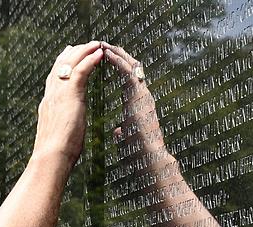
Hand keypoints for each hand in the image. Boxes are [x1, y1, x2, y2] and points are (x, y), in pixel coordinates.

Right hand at [31, 41, 103, 165]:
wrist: (51, 157)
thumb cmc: (57, 154)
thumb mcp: (59, 134)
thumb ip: (64, 124)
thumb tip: (68, 127)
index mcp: (48, 104)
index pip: (54, 77)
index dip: (62, 63)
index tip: (70, 53)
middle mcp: (51, 95)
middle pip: (60, 65)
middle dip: (73, 53)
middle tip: (86, 44)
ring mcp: (58, 93)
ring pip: (70, 64)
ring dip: (84, 51)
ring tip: (97, 45)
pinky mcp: (69, 95)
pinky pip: (81, 71)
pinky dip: (90, 60)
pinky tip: (100, 54)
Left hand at [102, 43, 169, 162]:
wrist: (149, 158)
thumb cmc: (139, 152)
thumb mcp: (128, 138)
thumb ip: (123, 131)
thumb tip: (117, 131)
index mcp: (138, 103)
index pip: (129, 79)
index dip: (119, 66)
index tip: (106, 58)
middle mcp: (143, 95)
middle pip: (131, 67)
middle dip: (118, 55)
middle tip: (104, 45)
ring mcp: (143, 93)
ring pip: (130, 65)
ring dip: (117, 53)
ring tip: (104, 44)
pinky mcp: (139, 95)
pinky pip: (127, 72)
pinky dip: (117, 61)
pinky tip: (107, 53)